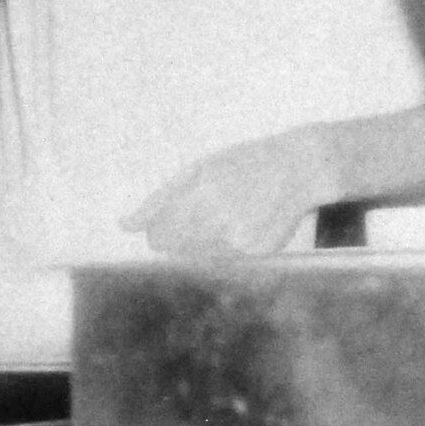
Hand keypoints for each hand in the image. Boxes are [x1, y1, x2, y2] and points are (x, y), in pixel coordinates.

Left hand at [121, 129, 332, 258]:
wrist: (300, 168)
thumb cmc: (242, 164)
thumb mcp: (199, 168)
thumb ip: (158, 200)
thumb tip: (124, 226)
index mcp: (198, 189)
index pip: (158, 233)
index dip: (158, 232)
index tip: (166, 224)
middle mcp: (219, 215)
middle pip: (176, 247)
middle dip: (178, 237)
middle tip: (201, 216)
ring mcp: (240, 236)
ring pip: (200, 256)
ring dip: (205, 242)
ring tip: (227, 214)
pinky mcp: (259, 252)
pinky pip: (228, 260)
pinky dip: (229, 247)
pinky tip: (245, 223)